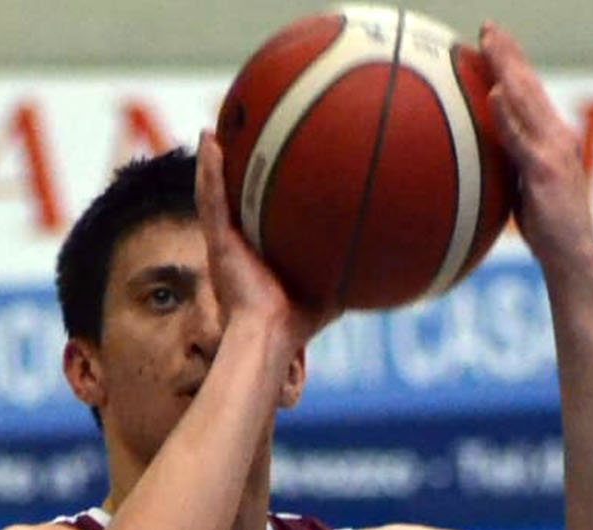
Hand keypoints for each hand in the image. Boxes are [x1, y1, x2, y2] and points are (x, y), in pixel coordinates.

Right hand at [194, 131, 337, 347]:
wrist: (271, 335)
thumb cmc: (298, 322)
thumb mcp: (330, 291)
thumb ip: (347, 273)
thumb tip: (383, 262)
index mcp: (256, 256)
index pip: (254, 217)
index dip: (255, 194)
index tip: (262, 165)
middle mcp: (236, 246)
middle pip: (230, 202)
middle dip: (230, 172)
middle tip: (233, 138)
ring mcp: (224, 243)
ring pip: (213, 195)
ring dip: (211, 163)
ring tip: (212, 131)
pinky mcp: (217, 243)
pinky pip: (210, 199)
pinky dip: (208, 169)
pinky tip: (208, 139)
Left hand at [479, 22, 592, 269]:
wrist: (572, 258)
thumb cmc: (549, 230)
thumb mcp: (528, 188)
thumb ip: (514, 163)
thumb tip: (487, 153)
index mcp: (555, 139)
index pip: (532, 93)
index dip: (514, 64)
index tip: (494, 40)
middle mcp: (558, 137)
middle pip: (530, 86)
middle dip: (508, 53)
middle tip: (488, 27)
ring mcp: (554, 152)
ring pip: (527, 102)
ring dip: (507, 69)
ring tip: (488, 44)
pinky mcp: (545, 172)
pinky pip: (521, 139)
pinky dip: (508, 114)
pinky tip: (495, 92)